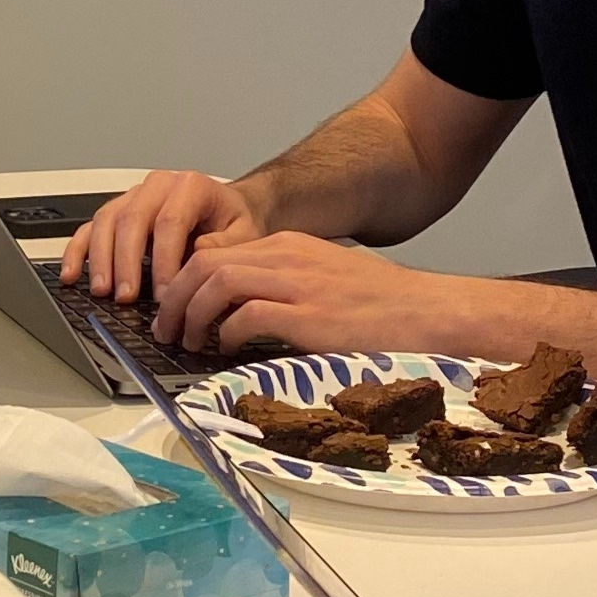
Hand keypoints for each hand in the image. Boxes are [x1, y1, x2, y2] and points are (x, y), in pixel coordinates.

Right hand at [65, 171, 255, 302]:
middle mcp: (157, 186)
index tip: (165, 295)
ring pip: (106, 221)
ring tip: (102, 291)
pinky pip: (90, 227)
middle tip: (127, 297)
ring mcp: (133, 197)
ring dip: (100, 259)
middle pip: (132, 219)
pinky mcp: (117, 212)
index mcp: (190, 186)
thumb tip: (196, 257)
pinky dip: (77, 251)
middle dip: (126, 262)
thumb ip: (224, 245)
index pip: (170, 222)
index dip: (164, 261)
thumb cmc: (233, 222)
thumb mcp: (244, 233)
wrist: (228, 209)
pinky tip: (70, 274)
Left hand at [150, 227, 417, 357]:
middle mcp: (287, 257)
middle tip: (166, 329)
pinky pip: (246, 316)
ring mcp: (298, 284)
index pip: (216, 252)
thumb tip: (245, 312)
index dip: (185, 280)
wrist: (430, 313)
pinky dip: (226, 333)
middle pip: (204, 263)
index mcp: (289, 247)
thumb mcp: (327, 279)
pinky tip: (226, 350)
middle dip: (175, 297)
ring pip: (216, 283)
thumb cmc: (384, 305)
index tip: (176, 307)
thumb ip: (287, 286)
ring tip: (186, 342)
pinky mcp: (309, 317)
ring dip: (191, 315)